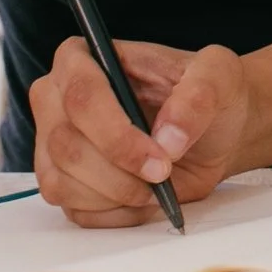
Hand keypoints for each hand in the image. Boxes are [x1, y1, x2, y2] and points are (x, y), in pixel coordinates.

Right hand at [31, 38, 246, 226]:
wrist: (213, 131)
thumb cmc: (207, 92)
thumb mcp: (217, 75)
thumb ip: (197, 97)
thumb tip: (168, 138)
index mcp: (83, 58)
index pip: (81, 96)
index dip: (116, 134)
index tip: (158, 157)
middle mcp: (57, 99)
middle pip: (66, 144)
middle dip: (120, 171)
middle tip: (164, 174)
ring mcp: (53, 144)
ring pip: (62, 183)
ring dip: (118, 194)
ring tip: (156, 183)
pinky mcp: (63, 184)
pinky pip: (76, 212)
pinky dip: (116, 213)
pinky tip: (145, 196)